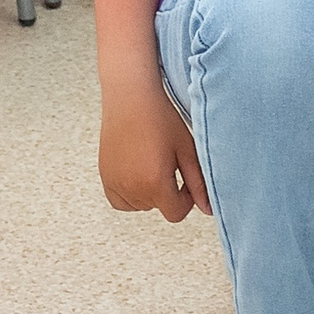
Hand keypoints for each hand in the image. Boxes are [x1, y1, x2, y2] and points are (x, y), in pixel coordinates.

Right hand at [99, 85, 210, 221]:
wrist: (131, 99)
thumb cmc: (161, 120)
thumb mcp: (188, 151)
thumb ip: (198, 184)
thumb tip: (208, 209)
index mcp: (154, 183)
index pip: (175, 214)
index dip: (186, 200)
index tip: (186, 180)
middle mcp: (131, 187)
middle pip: (158, 208)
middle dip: (168, 193)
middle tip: (169, 164)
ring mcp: (114, 183)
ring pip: (140, 206)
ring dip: (149, 194)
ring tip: (153, 165)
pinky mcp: (105, 176)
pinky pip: (120, 201)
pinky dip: (130, 195)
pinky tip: (138, 174)